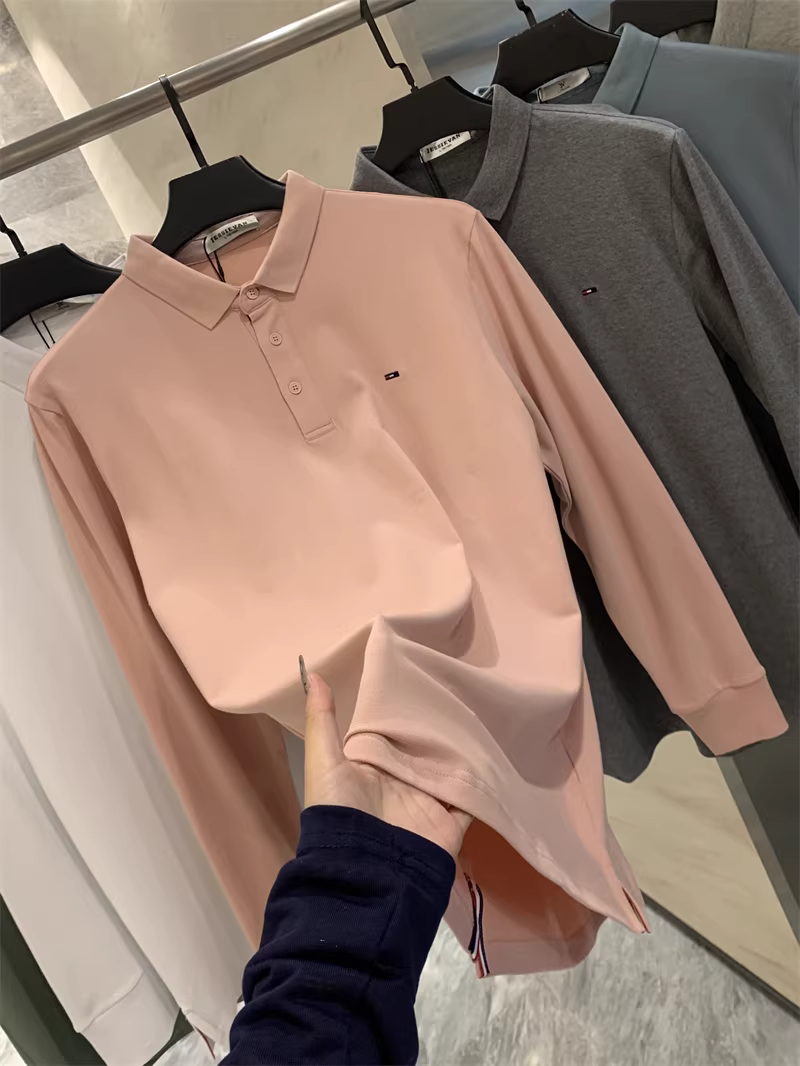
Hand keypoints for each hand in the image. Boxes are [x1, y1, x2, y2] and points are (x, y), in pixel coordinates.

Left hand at [303, 673, 470, 858]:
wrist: (366, 868)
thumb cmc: (341, 810)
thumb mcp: (324, 761)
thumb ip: (321, 719)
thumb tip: (312, 672)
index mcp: (374, 764)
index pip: (393, 729)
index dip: (405, 705)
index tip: (420, 672)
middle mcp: (402, 779)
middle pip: (426, 746)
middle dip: (440, 724)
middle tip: (459, 687)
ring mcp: (429, 799)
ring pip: (452, 766)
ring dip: (464, 747)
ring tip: (482, 713)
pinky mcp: (451, 818)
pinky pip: (473, 796)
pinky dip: (484, 780)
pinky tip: (495, 753)